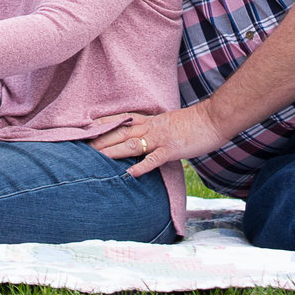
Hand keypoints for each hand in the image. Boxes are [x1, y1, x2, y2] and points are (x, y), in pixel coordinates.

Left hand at [88, 104, 224, 177]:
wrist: (213, 119)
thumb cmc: (193, 122)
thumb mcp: (169, 121)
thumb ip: (154, 128)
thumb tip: (144, 135)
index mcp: (150, 120)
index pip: (121, 120)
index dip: (103, 124)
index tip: (85, 128)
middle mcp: (151, 127)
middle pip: (120, 133)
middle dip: (100, 140)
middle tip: (81, 147)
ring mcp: (161, 138)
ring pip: (131, 144)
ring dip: (112, 152)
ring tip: (95, 159)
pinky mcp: (172, 150)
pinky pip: (154, 159)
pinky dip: (141, 167)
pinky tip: (129, 175)